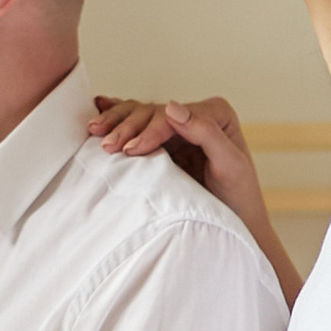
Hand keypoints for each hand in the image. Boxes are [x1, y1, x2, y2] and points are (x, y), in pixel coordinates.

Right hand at [93, 93, 260, 209]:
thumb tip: (172, 107)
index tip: (131, 150)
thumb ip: (206, 133)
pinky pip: (136, 125)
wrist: (234, 223)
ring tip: (94, 131)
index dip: (149, 130)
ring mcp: (176, 128)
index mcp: (214, 114)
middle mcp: (194, 115)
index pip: (173, 116)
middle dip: (126, 127)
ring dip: (115, 122)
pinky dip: (116, 117)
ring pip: (139, 115)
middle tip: (106, 145)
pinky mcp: (162, 142)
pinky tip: (97, 108)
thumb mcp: (230, 165)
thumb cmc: (237, 198)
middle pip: (152, 113)